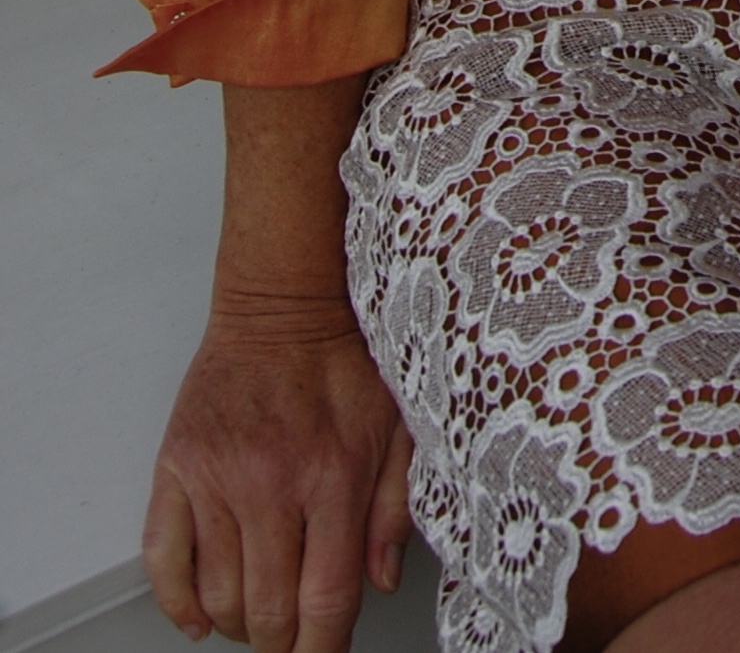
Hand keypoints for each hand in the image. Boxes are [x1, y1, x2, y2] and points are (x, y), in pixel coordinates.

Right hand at [143, 294, 411, 652]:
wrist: (283, 301)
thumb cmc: (344, 358)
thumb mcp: (396, 425)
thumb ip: (394, 507)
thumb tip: (381, 581)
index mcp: (333, 476)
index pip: (324, 602)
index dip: (323, 650)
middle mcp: (271, 483)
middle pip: (266, 613)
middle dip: (281, 643)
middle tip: (292, 636)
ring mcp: (216, 477)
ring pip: (216, 596)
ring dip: (236, 625)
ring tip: (255, 616)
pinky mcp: (176, 466)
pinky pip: (162, 559)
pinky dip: (177, 602)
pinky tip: (199, 614)